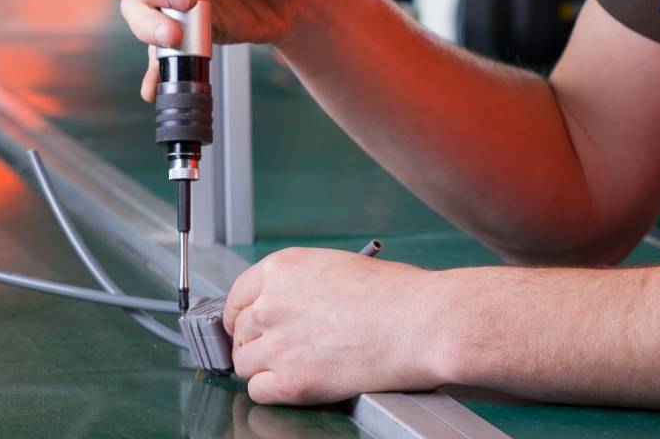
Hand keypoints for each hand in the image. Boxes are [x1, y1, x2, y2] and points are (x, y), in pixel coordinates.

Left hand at [221, 247, 452, 404]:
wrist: (421, 323)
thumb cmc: (397, 294)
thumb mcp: (336, 267)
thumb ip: (301, 286)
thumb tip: (290, 306)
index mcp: (280, 269)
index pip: (237, 296)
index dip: (244, 315)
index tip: (248, 325)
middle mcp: (270, 304)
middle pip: (241, 332)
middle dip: (258, 342)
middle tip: (283, 350)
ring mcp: (278, 344)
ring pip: (245, 364)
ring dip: (264, 367)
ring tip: (295, 367)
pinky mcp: (291, 381)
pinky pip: (259, 392)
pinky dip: (274, 392)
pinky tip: (297, 384)